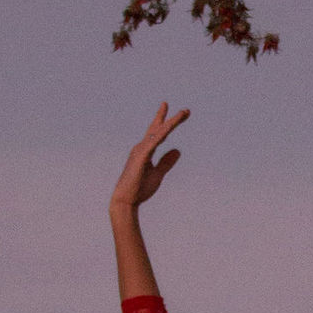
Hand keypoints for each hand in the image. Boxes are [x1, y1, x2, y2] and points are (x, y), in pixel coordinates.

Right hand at [111, 102, 186, 216]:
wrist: (126, 201)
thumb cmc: (139, 189)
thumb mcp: (158, 174)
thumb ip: (166, 162)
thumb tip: (178, 151)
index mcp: (145, 150)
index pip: (158, 133)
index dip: (167, 122)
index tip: (178, 113)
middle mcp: (141, 147)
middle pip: (159, 129)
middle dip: (172, 119)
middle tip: (187, 111)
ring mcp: (140, 151)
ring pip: (159, 133)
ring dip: (172, 123)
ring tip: (184, 114)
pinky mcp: (141, 157)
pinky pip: (154, 142)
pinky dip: (162, 133)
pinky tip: (170, 127)